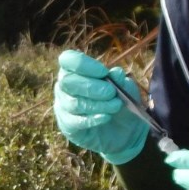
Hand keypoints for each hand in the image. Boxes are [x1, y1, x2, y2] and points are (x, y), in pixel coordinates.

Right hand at [52, 49, 147, 164]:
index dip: (84, 65)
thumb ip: (119, 79)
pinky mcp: (67, 125)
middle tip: (112, 92)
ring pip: (74, 103)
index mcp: (74, 69)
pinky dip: (92, 119)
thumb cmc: (118, 99)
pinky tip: (106, 117)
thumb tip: (116, 73)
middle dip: (92, 87)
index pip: (68, 60)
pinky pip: (75, 121)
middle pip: (68, 82)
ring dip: (97, 105)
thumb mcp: (124, 87)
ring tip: (116, 105)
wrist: (123, 129)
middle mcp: (64, 86)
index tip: (104, 72)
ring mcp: (63, 106)